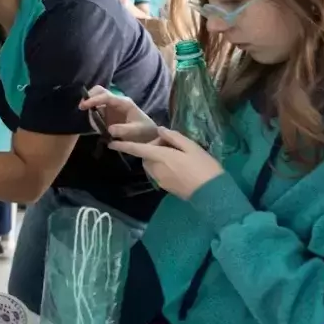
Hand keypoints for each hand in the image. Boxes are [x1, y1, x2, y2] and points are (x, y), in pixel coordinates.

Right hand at [79, 85, 158, 142]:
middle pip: (100, 91)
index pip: (106, 96)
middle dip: (89, 96)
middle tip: (82, 108)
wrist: (149, 136)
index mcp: (123, 103)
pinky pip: (97, 112)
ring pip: (96, 101)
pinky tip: (97, 127)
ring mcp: (111, 108)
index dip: (94, 100)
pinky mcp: (108, 115)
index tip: (83, 106)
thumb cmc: (145, 131)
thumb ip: (124, 130)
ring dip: (90, 108)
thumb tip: (109, 129)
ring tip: (95, 124)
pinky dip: (93, 117)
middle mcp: (116, 102)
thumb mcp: (137, 131)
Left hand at [109, 128, 224, 199]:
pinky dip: (163, 166)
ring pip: (151, 163)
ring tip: (178, 155)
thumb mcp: (192, 147)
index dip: (123, 145)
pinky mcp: (164, 186)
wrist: (212, 193)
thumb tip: (159, 130)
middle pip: (146, 155)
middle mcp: (156, 168)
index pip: (137, 149)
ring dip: (157, 157)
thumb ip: (173, 137)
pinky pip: (158, 172)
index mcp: (161, 156)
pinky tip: (179, 166)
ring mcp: (160, 179)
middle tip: (173, 144)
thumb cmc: (204, 167)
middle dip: (153, 147)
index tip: (111, 143)